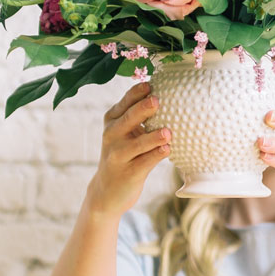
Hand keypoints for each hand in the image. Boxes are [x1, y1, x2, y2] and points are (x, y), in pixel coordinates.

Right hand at [86, 81, 169, 218]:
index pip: (125, 103)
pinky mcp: (128, 173)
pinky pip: (144, 162)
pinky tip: (167, 150)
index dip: (137, 93)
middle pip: (128, 119)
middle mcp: (111, 136)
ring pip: (137, 144)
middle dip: (142, 109)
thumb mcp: (125, 133)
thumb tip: (166, 96)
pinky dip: (156, 156)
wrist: (107, 191)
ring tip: (167, 132)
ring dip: (153, 137)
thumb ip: (138, 117)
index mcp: (112, 120)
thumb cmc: (123, 154)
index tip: (151, 85)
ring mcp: (118, 156)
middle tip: (157, 100)